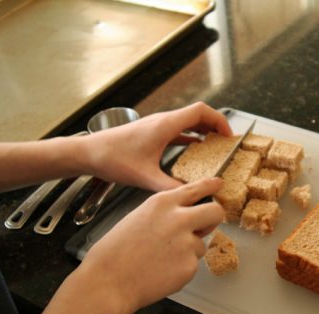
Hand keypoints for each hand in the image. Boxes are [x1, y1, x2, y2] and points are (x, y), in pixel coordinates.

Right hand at [78, 177, 223, 313]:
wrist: (107, 282)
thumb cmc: (115, 252)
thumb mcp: (138, 217)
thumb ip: (165, 214)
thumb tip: (185, 218)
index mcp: (162, 203)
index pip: (195, 188)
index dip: (210, 186)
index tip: (219, 184)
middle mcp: (179, 219)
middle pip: (214, 212)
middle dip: (212, 220)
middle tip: (203, 228)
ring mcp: (187, 242)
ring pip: (201, 244)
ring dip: (188, 252)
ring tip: (160, 259)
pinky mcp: (189, 265)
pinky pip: (192, 265)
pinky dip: (181, 270)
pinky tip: (161, 272)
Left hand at [81, 102, 232, 191]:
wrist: (89, 153)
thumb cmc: (113, 159)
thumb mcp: (145, 177)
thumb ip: (171, 188)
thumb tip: (193, 196)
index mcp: (166, 125)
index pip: (201, 111)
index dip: (220, 120)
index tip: (229, 136)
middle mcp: (163, 121)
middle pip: (197, 115)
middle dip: (215, 126)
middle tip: (226, 143)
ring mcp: (157, 126)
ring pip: (187, 122)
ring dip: (203, 131)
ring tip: (215, 147)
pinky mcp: (151, 133)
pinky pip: (177, 130)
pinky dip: (190, 137)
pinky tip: (194, 151)